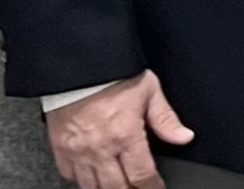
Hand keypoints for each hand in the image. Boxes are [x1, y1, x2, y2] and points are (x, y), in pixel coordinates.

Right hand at [46, 70, 191, 188]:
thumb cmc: (112, 75)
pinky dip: (81, 179)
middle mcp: (100, 149)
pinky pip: (69, 175)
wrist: (77, 67)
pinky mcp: (59, 148)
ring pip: (91, 186)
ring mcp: (77, 151)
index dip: (152, 187)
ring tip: (118, 185)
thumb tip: (185, 137)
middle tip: (138, 187)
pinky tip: (92, 175)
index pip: (141, 175)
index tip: (156, 188)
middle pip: (116, 188)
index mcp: (125, 135)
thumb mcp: (149, 91)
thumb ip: (166, 119)